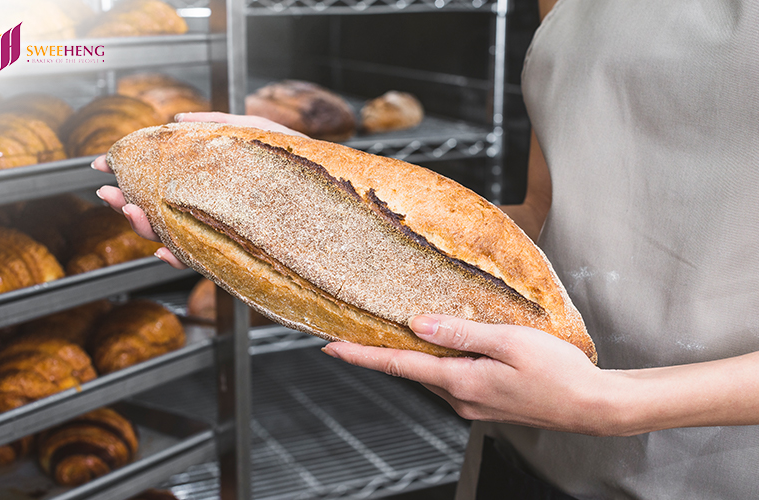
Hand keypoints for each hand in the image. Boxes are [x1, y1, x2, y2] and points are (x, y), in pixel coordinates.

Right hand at [92, 112, 307, 268]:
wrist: (343, 202)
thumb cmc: (304, 165)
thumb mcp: (263, 135)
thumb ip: (222, 125)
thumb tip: (181, 120)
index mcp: (215, 188)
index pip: (166, 185)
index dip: (133, 179)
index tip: (102, 166)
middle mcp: (217, 214)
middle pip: (165, 212)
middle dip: (131, 204)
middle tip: (110, 195)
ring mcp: (229, 237)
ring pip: (178, 237)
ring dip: (150, 229)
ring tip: (133, 214)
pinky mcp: (246, 258)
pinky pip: (206, 261)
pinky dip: (183, 257)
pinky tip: (166, 250)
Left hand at [322, 315, 611, 434]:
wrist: (593, 407)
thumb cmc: (559, 373)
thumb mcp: (509, 343)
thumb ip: (461, 333)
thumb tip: (418, 325)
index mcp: (461, 381)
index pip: (399, 365)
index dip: (362, 355)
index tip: (331, 347)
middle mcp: (461, 398)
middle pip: (411, 371)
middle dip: (382, 352)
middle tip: (356, 330)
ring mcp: (474, 403)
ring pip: (432, 375)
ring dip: (412, 357)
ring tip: (397, 332)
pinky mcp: (487, 402)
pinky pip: (451, 379)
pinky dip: (439, 362)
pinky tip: (445, 346)